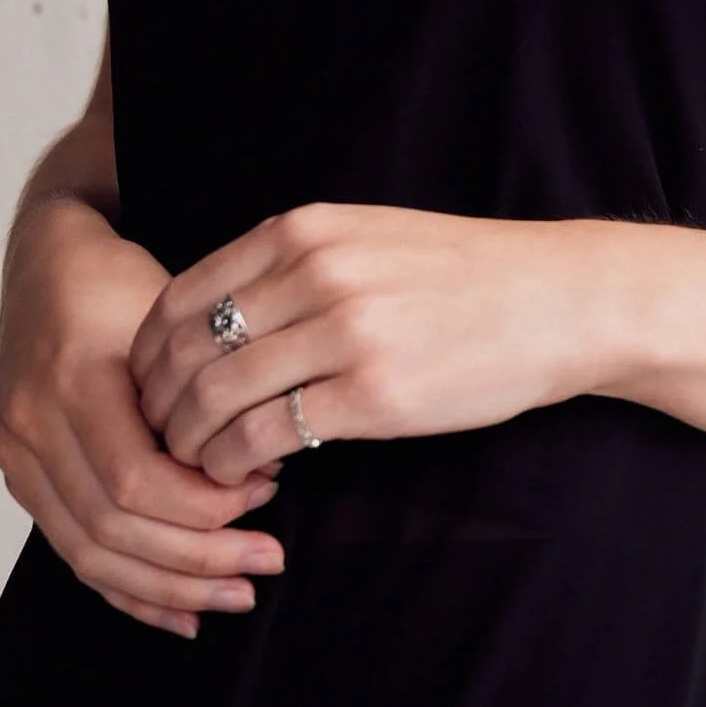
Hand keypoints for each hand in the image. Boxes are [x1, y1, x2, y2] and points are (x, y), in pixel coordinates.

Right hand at [0, 197, 286, 637]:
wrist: (47, 265)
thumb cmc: (119, 282)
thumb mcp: (169, 314)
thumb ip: (206, 386)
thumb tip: (263, 464)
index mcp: (71, 378)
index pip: (135, 477)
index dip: (203, 503)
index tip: (266, 491)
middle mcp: (32, 424)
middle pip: (113, 525)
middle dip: (197, 556)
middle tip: (267, 562)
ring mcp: (19, 455)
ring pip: (91, 552)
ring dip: (169, 585)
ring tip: (236, 595)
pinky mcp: (22, 475)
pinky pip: (73, 551)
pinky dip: (128, 589)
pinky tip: (180, 613)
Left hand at [128, 202, 616, 484]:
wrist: (558, 300)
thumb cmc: (464, 276)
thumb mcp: (367, 238)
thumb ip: (292, 263)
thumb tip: (214, 318)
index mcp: (304, 231)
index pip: (180, 296)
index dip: (147, 356)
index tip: (151, 391)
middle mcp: (314, 273)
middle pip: (186, 351)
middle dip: (157, 407)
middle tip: (163, 441)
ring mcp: (343, 333)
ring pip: (215, 397)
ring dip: (189, 443)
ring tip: (199, 465)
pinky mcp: (372, 394)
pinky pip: (267, 436)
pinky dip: (236, 463)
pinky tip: (248, 475)